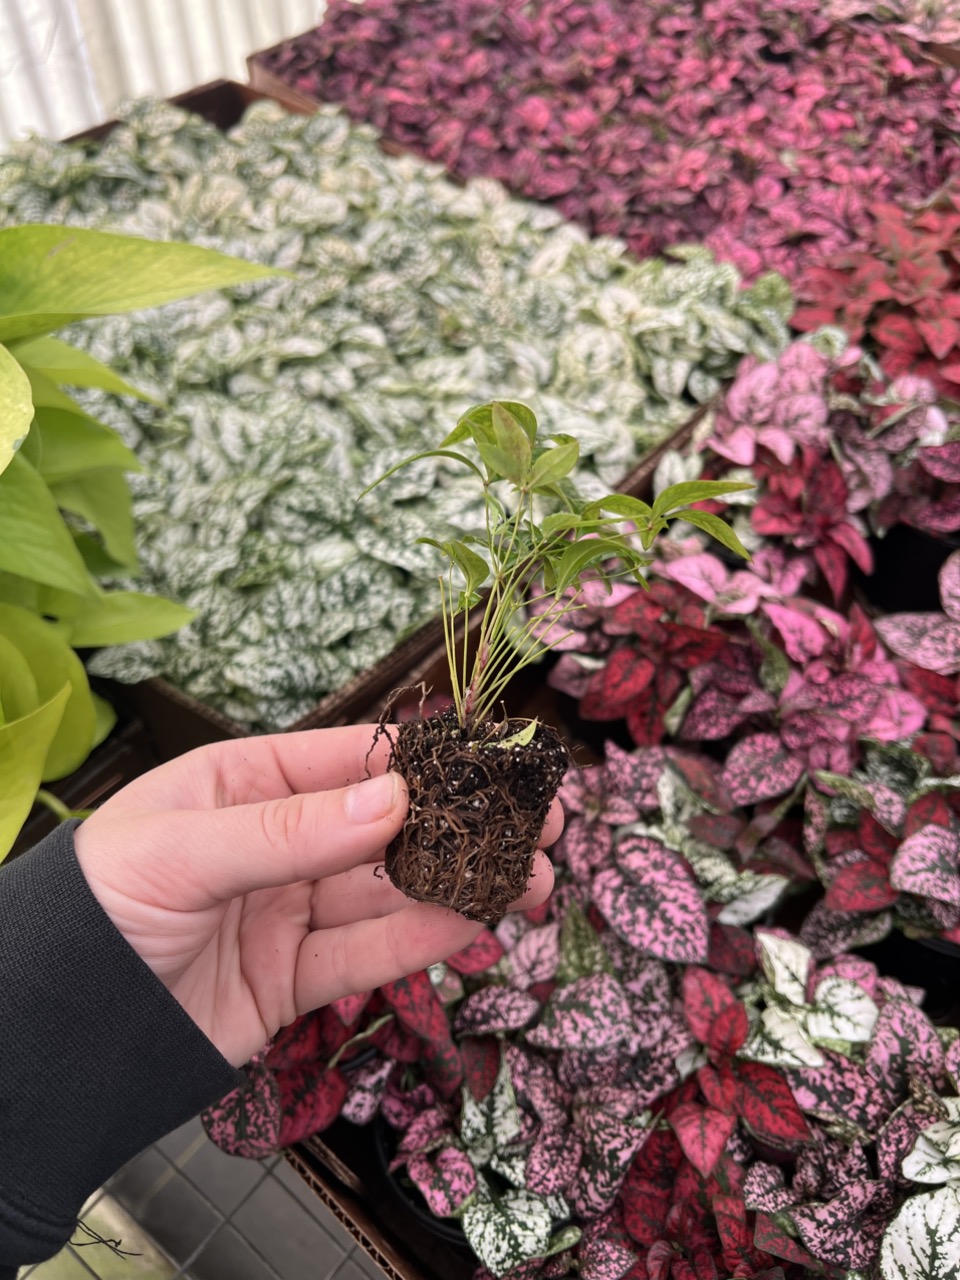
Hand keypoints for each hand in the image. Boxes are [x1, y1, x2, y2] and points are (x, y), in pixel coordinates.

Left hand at [73, 724, 559, 1065]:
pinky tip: (479, 922)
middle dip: (466, 825)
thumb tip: (397, 798)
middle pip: (389, 826)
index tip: (500, 763)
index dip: (430, 760)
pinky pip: (371, 952)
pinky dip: (427, 939)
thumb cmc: (98, 910)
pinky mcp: (296, 978)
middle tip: (541, 824)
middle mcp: (277, 841)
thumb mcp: (184, 850)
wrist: (56, 1034)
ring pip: (392, 891)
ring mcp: (290, 910)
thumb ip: (291, 828)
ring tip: (535, 880)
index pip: (352, 759)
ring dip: (465, 883)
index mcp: (245, 783)